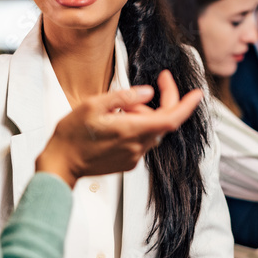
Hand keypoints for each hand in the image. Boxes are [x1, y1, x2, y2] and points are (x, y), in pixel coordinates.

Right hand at [36, 70, 202, 185]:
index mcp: (132, 130)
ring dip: (141, 117)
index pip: (171, 118)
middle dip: (153, 104)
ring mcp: (134, 157)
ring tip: (115, 112)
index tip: (197, 93)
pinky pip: (141, 141)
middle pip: (161, 122)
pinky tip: (114, 125)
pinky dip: (135, 128)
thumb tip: (147, 93)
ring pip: (151, 131)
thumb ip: (124, 97)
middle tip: (132, 95)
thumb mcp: (93, 105)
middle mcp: (138, 146)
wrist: (60, 165)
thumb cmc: (71, 135)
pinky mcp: (128, 163)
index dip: (187, 104)